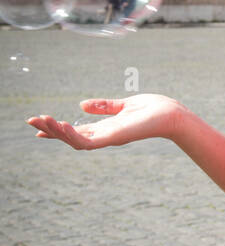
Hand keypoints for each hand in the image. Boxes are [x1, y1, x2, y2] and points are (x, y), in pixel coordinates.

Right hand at [26, 95, 180, 149]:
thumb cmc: (154, 109)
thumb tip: (81, 105)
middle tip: (31, 122)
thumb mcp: (124, 105)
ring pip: (75, 141)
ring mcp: (109, 139)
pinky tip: (62, 126)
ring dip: (57, 132)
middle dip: (51, 131)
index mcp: (107, 128)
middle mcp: (105, 136)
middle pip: (71, 137)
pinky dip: (73, 135)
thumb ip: (104, 106)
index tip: (39, 124)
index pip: (77, 131)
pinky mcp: (114, 138)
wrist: (172, 115)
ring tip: (41, 122)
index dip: (58, 129)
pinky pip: (88, 141)